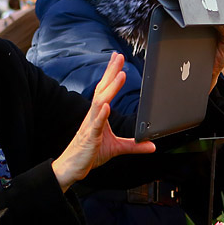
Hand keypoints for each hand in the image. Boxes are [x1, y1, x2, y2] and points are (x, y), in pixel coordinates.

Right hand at [52, 53, 155, 191]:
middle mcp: (93, 116)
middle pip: (102, 89)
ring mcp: (90, 125)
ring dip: (111, 88)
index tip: (117, 59)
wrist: (72, 168)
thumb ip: (134, 146)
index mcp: (98, 115)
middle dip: (111, 72)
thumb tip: (152, 145)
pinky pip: (95, 124)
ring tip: (120, 75)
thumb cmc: (89, 154)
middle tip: (119, 57)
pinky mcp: (89, 137)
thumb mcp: (117, 148)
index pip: (105, 90)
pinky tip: (107, 106)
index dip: (111, 74)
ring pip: (100, 102)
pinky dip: (101, 114)